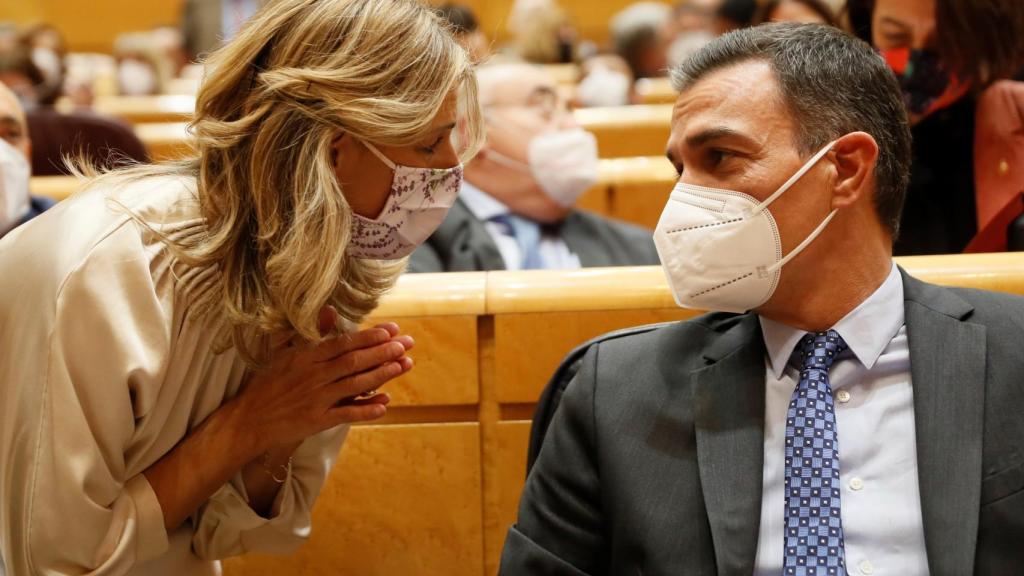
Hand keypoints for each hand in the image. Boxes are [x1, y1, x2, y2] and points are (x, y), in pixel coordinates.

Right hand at [230, 307, 413, 458]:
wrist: (247, 420)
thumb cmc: (268, 384)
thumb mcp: (283, 352)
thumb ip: (309, 333)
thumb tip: (329, 309)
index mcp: (305, 357)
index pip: (343, 342)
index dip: (369, 336)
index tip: (391, 329)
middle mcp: (313, 376)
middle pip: (354, 361)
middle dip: (383, 351)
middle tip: (406, 343)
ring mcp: (315, 399)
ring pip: (354, 385)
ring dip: (381, 375)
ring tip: (403, 365)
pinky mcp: (316, 421)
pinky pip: (346, 414)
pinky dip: (366, 410)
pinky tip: (386, 404)